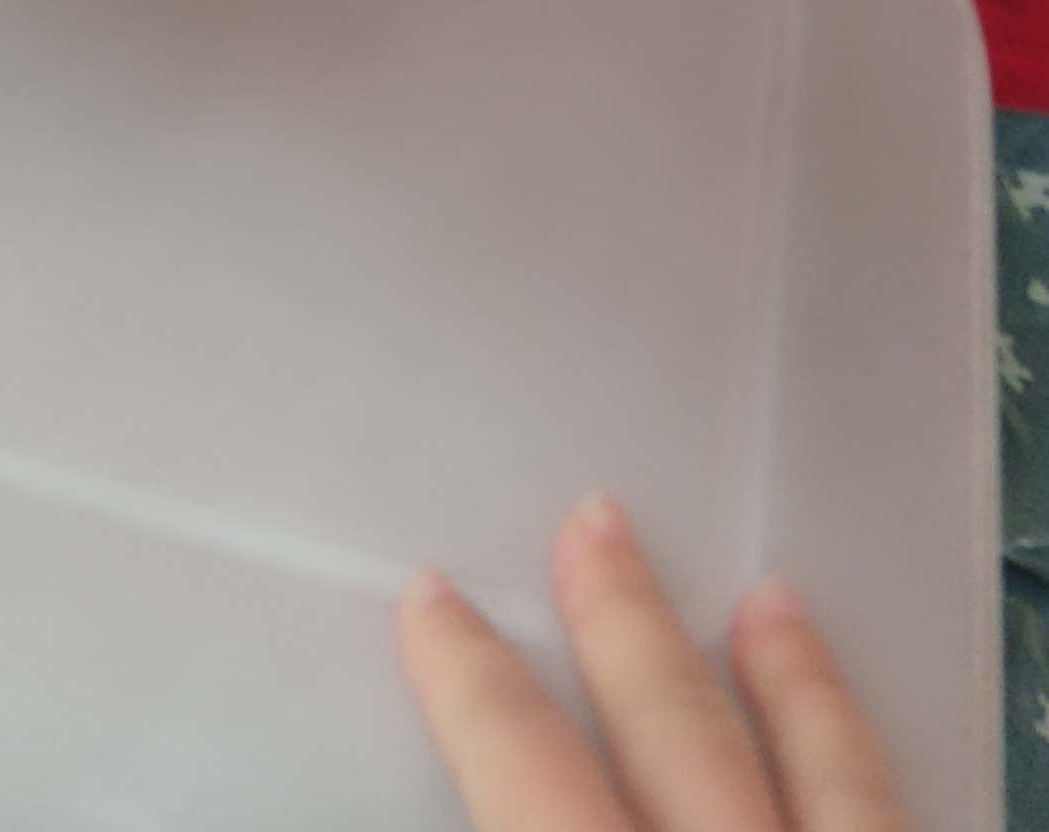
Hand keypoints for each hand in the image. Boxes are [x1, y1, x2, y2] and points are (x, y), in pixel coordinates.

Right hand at [398, 495, 903, 831]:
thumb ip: (503, 818)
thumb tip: (463, 789)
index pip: (522, 764)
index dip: (468, 680)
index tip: (434, 605)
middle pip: (670, 727)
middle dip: (623, 622)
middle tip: (593, 523)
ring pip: (812, 764)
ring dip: (782, 676)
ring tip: (763, 595)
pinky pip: (891, 814)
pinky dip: (853, 746)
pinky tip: (844, 717)